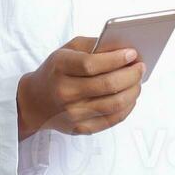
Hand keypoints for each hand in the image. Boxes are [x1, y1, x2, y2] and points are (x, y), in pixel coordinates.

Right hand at [17, 36, 146, 138]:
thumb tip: (124, 48)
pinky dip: (127, 108)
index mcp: (60, 67)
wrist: (34, 101)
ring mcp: (72, 113)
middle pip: (107, 85)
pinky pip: (111, 120)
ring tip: (138, 81)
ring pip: (113, 104)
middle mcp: (64, 92)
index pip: (92, 64)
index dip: (116, 59)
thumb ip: (93, 45)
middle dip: (131, 75)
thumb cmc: (56, 71)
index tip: (133, 54)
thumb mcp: (66, 50)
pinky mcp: (79, 128)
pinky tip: (131, 97)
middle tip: (141, 67)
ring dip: (132, 91)